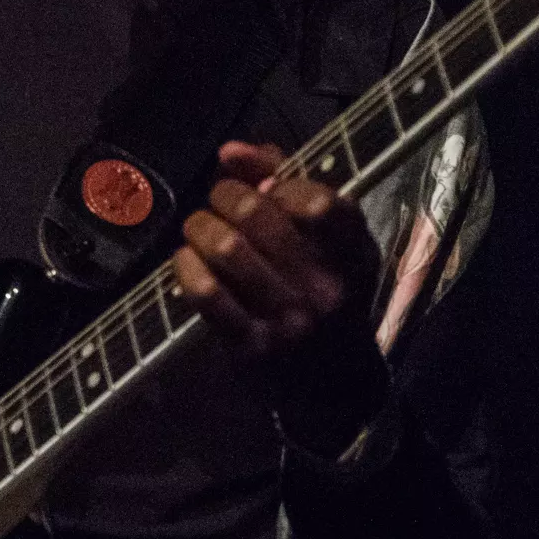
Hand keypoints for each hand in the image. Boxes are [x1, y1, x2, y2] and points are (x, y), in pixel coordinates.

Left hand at [174, 141, 389, 453]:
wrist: (336, 387)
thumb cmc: (330, 295)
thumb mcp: (333, 242)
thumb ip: (286, 183)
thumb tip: (230, 152)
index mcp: (352, 253)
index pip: (317, 200)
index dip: (278, 181)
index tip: (264, 187)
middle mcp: (324, 286)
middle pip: (255, 213)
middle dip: (224, 195)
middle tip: (217, 201)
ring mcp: (288, 319)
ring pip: (225, 248)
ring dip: (199, 227)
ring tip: (199, 228)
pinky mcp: (252, 346)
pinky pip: (205, 291)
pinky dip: (186, 265)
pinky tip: (188, 259)